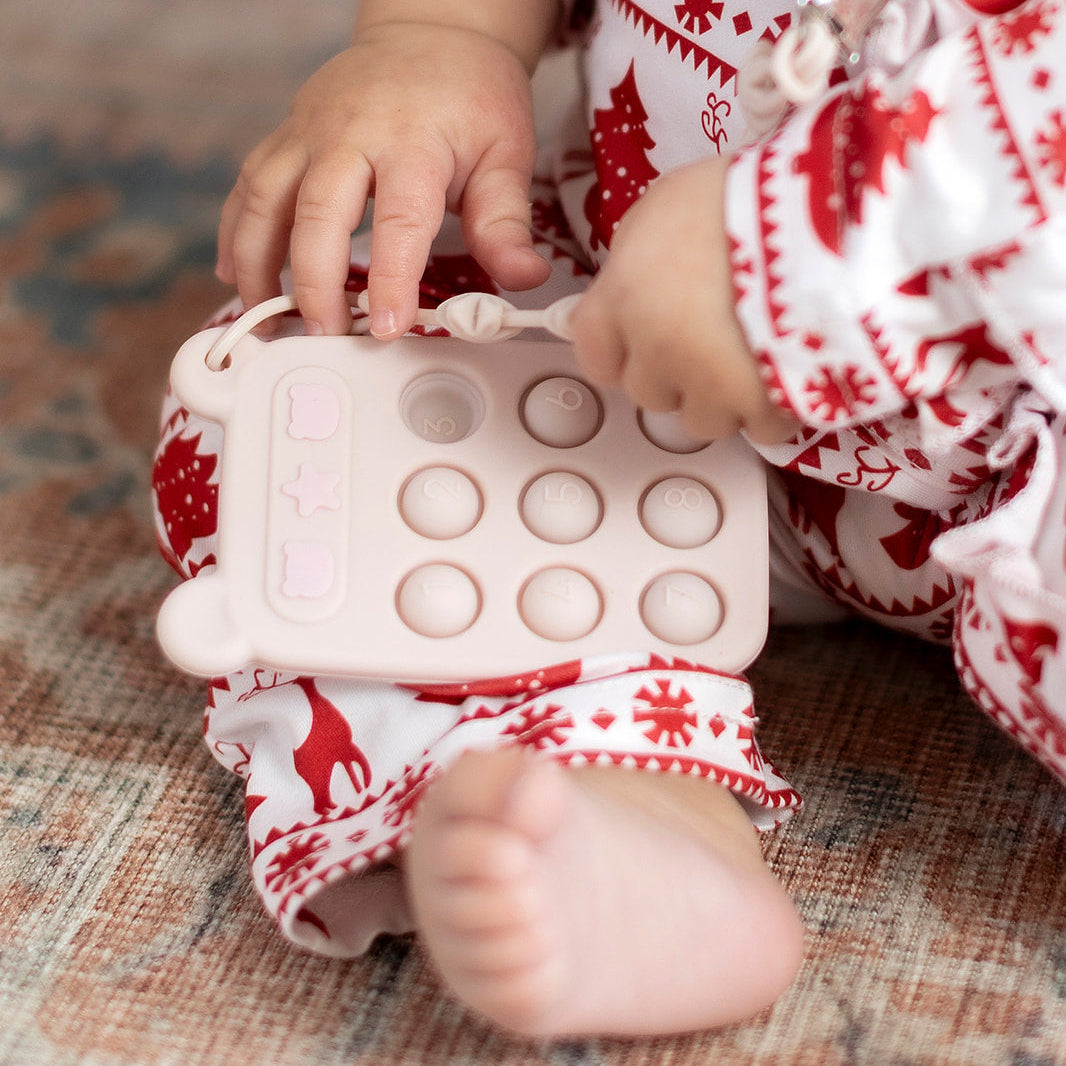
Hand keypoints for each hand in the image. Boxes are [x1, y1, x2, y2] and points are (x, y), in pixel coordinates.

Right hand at [216, 22, 549, 337]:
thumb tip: (525, 278)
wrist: (433, 33)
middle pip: (317, 215)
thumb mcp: (506, 154)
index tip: (387, 326)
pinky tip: (234, 273)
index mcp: (412, 141)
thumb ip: (506, 223)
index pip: (399, 221)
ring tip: (264, 318)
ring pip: (265, 200)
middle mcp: (350, 133)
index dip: (391, 280)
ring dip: (257, 265)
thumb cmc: (471, 97)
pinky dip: (236, 233)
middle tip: (325, 334)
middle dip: (314, 285)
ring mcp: (309, 131)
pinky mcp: (286, 135)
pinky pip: (249, 186)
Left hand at [568, 156, 796, 443]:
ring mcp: (711, 386)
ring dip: (722, 396)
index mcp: (627, 298)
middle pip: (646, 392)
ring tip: (756, 349)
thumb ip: (635, 259)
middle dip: (673, 372)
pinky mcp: (765, 408)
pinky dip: (773, 408)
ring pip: (700, 419)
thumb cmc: (751, 198)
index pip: (593, 354)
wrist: (837, 221)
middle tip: (712, 333)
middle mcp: (659, 351)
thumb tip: (626, 292)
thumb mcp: (669, 204)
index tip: (643, 337)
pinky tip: (789, 368)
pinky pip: (758, 430)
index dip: (619, 349)